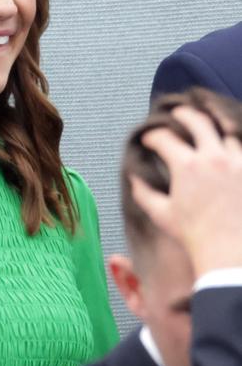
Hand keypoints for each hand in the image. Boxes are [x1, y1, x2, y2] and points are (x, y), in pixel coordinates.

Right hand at [131, 106, 241, 275]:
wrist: (229, 250)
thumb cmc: (196, 236)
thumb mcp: (163, 216)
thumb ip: (144, 194)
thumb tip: (134, 179)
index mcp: (187, 166)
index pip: (165, 139)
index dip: (153, 136)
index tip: (149, 138)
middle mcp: (212, 157)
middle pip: (197, 121)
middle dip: (183, 114)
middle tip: (177, 114)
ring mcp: (236, 160)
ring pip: (225, 129)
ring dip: (213, 123)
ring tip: (207, 122)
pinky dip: (234, 138)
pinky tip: (228, 139)